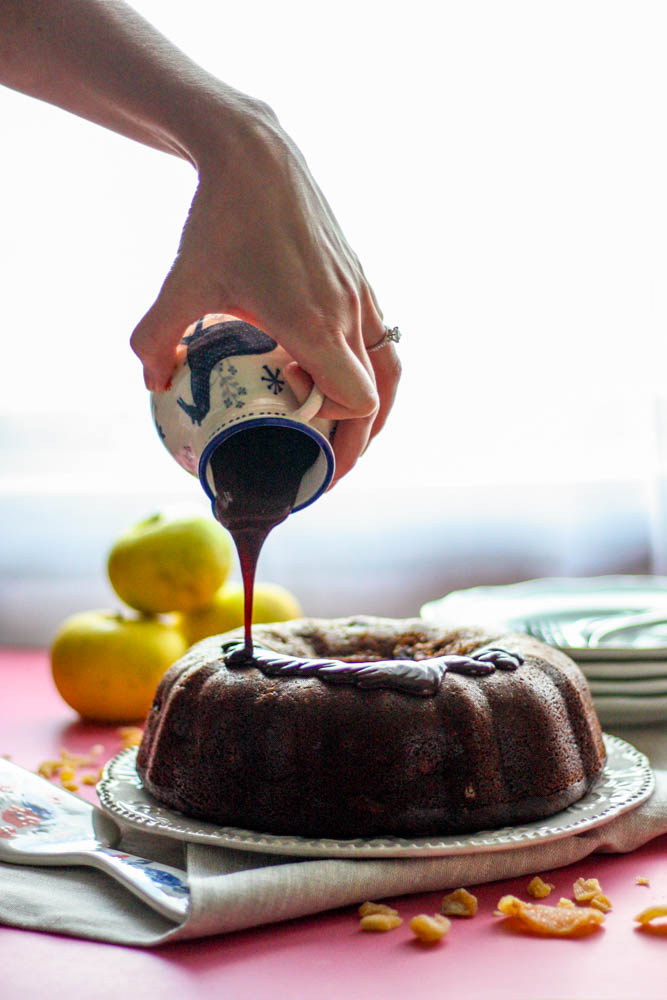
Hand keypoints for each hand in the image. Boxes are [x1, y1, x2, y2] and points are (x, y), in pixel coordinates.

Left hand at [130, 97, 400, 482]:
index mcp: (314, 322)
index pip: (358, 400)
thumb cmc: (222, 218)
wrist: (258, 154)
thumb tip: (154, 382)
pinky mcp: (361, 278)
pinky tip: (336, 375)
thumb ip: (156, 337)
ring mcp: (361, 294)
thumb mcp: (181, 282)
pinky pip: (383, 341)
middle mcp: (348, 312)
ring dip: (376, 412)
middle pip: (380, 400)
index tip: (303, 439)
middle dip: (356, 443)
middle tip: (325, 467)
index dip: (339, 432)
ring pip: (390, 372)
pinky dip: (371, 373)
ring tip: (347, 435)